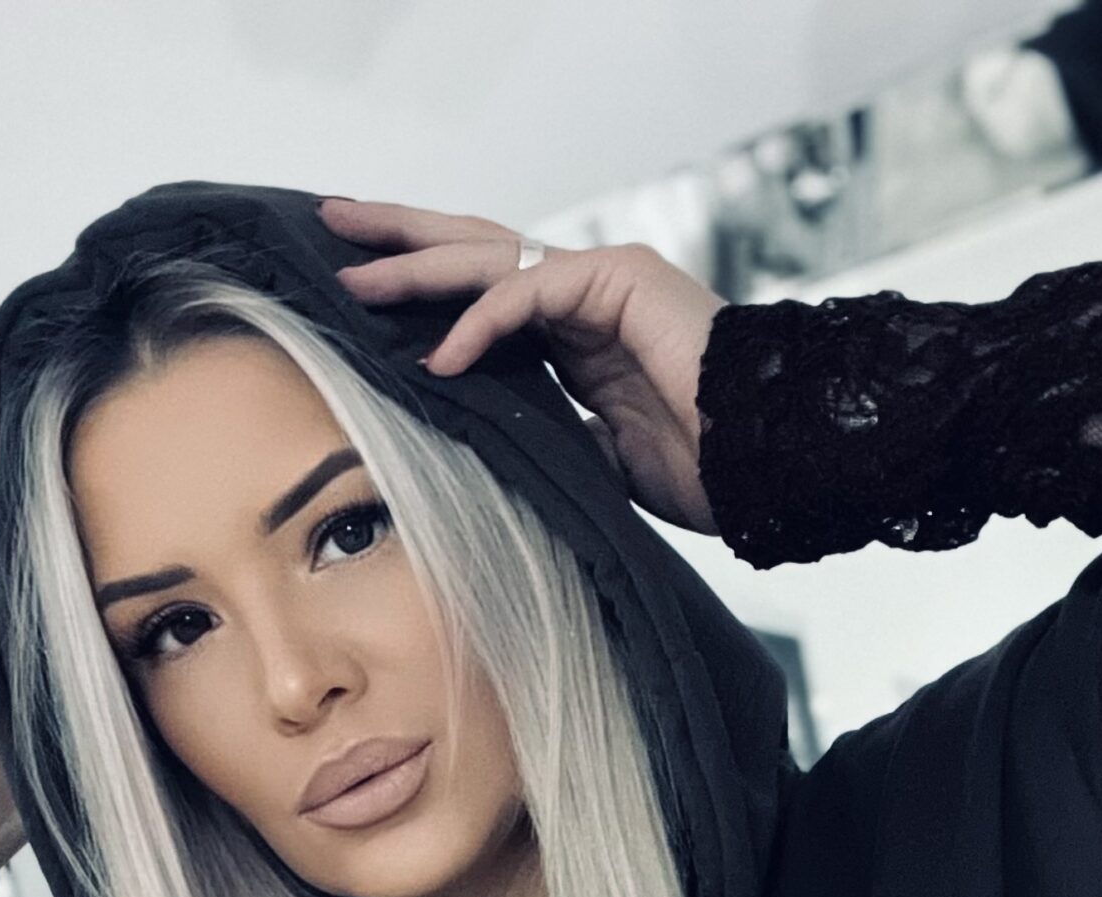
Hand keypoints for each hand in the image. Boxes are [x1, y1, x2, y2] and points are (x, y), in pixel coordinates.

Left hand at [320, 198, 726, 538]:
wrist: (766, 461)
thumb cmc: (707, 465)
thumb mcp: (605, 461)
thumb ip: (556, 438)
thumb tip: (504, 452)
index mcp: (580, 332)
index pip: (488, 293)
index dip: (428, 290)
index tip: (369, 297)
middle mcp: (586, 293)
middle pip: (475, 252)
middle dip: (403, 240)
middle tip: (335, 227)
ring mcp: (602, 279)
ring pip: (490, 258)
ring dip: (417, 264)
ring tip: (355, 274)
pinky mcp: (618, 280)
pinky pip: (529, 293)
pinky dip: (480, 323)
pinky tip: (438, 355)